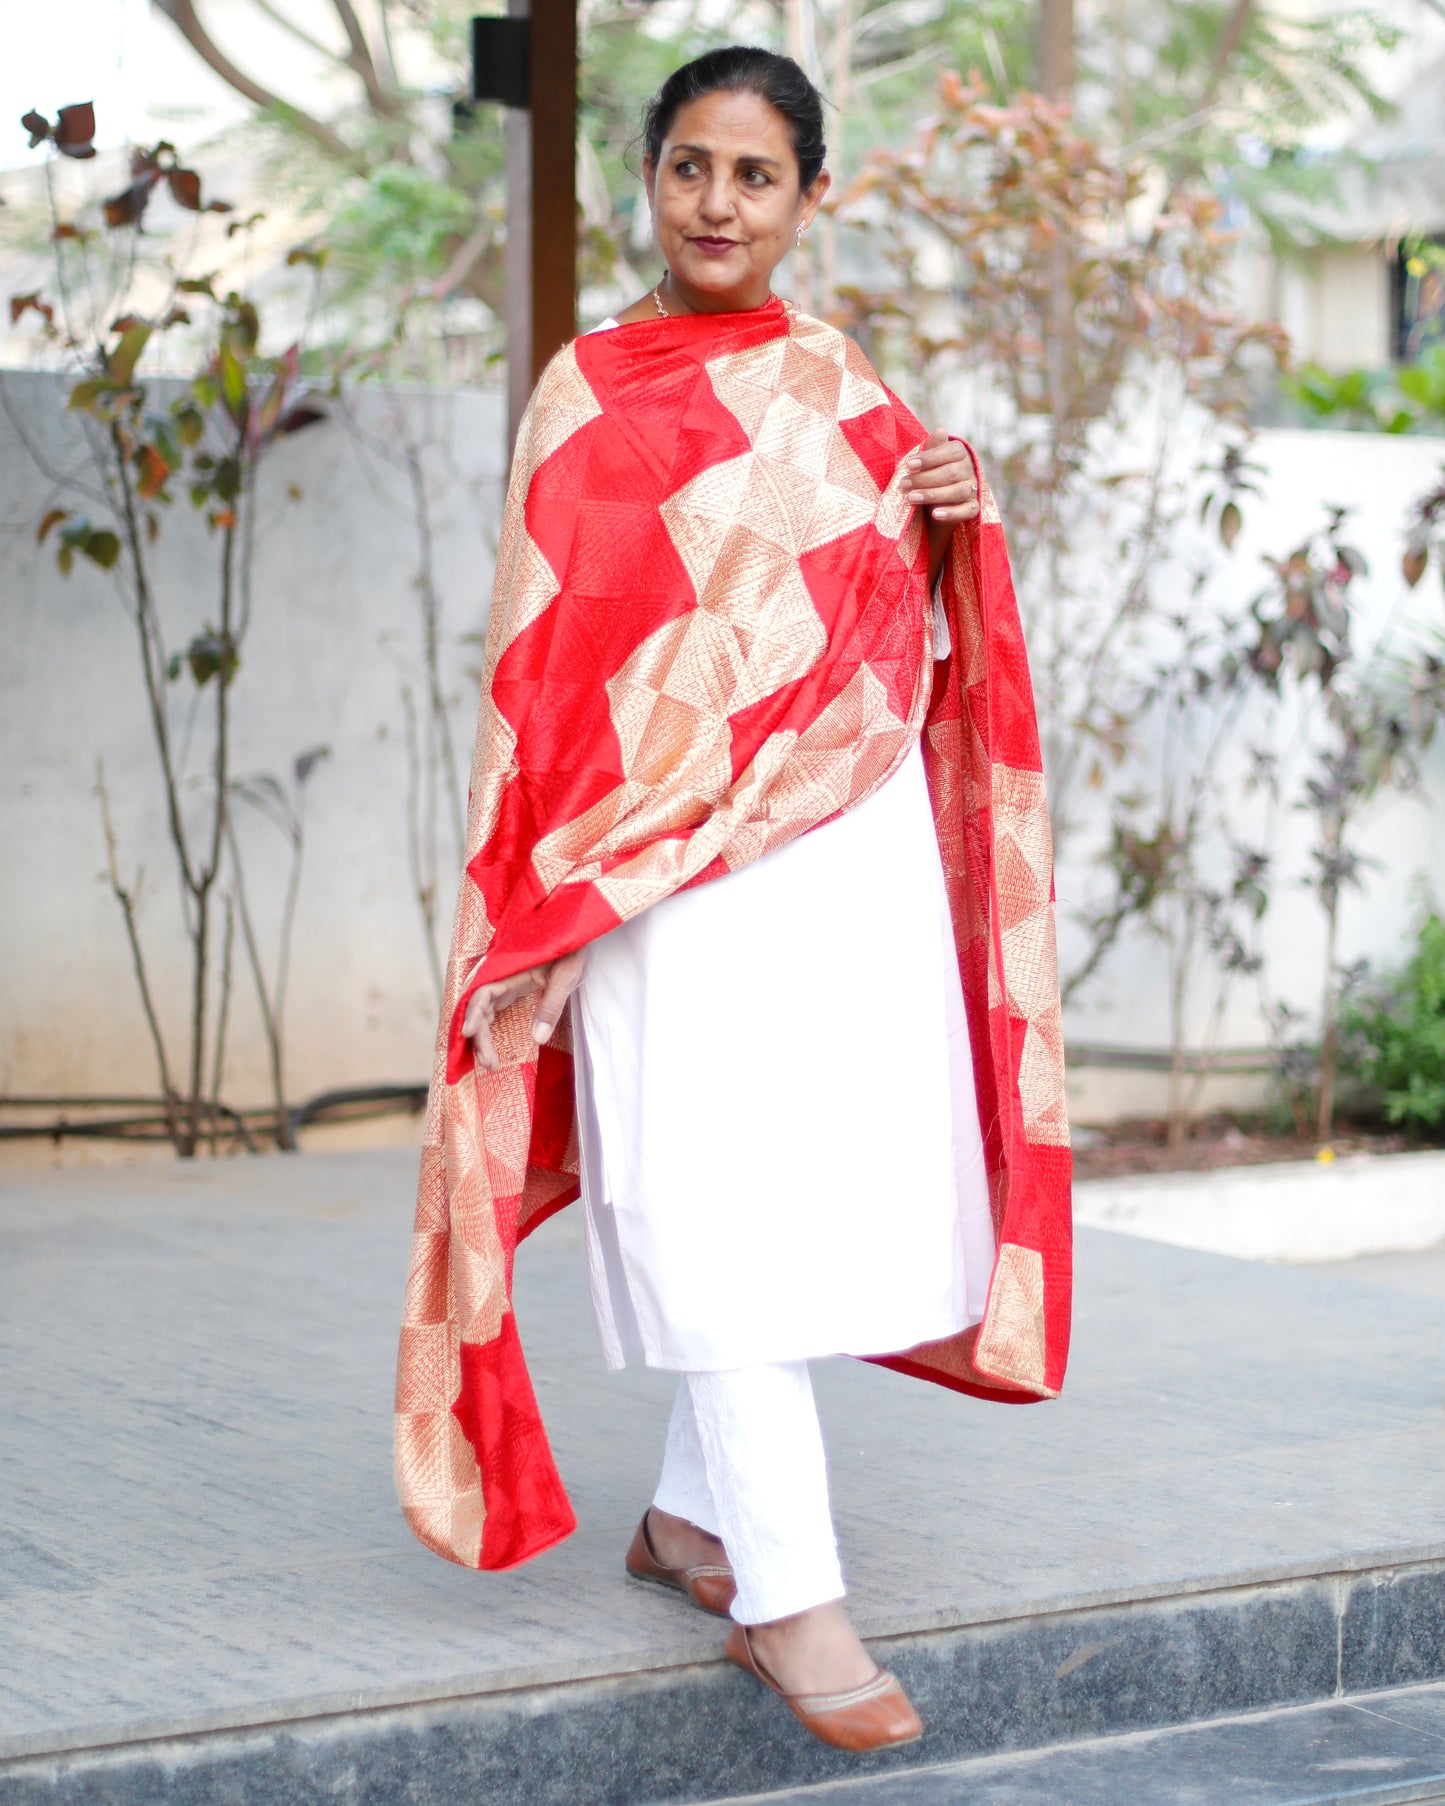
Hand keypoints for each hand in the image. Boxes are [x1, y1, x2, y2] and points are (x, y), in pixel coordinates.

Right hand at [461, 947, 588, 1071]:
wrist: (573, 927)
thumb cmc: (570, 946)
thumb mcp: (565, 976)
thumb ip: (551, 1006)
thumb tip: (537, 1039)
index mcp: (507, 967)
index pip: (481, 992)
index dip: (472, 1014)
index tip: (467, 1033)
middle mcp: (499, 974)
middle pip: (477, 1006)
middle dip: (478, 1035)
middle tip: (490, 1064)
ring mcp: (502, 980)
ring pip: (482, 1010)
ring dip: (482, 1035)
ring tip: (491, 1062)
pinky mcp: (508, 986)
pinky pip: (490, 1008)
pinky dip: (487, 1027)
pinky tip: (491, 1047)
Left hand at [904, 428, 978, 523]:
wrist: (934, 506)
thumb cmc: (930, 477)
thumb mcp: (929, 462)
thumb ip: (934, 448)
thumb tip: (940, 430)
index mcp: (960, 454)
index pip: (952, 452)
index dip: (930, 458)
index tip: (909, 464)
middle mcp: (970, 470)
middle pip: (952, 473)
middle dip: (925, 479)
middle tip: (903, 484)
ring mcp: (973, 489)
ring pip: (958, 491)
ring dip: (933, 495)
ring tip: (911, 498)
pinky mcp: (973, 508)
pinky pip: (968, 510)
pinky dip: (952, 513)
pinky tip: (935, 514)